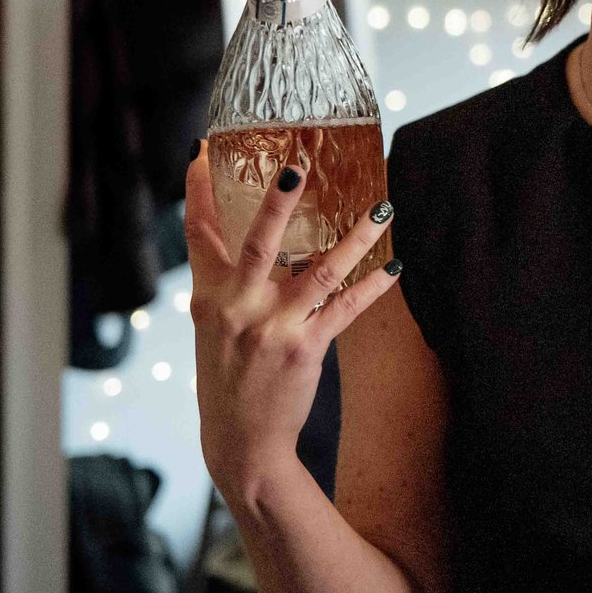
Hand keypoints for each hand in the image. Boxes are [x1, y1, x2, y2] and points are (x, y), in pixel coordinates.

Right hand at [185, 147, 398, 503]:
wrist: (240, 442)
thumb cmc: (228, 376)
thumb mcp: (213, 326)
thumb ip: (226, 282)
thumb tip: (250, 236)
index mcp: (208, 297)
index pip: (197, 233)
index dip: (199, 190)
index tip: (204, 150)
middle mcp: (236, 307)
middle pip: (257, 243)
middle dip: (277, 203)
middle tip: (298, 165)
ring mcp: (272, 327)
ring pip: (319, 271)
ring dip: (354, 238)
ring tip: (382, 208)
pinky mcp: (304, 348)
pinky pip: (346, 309)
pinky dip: (373, 288)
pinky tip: (394, 268)